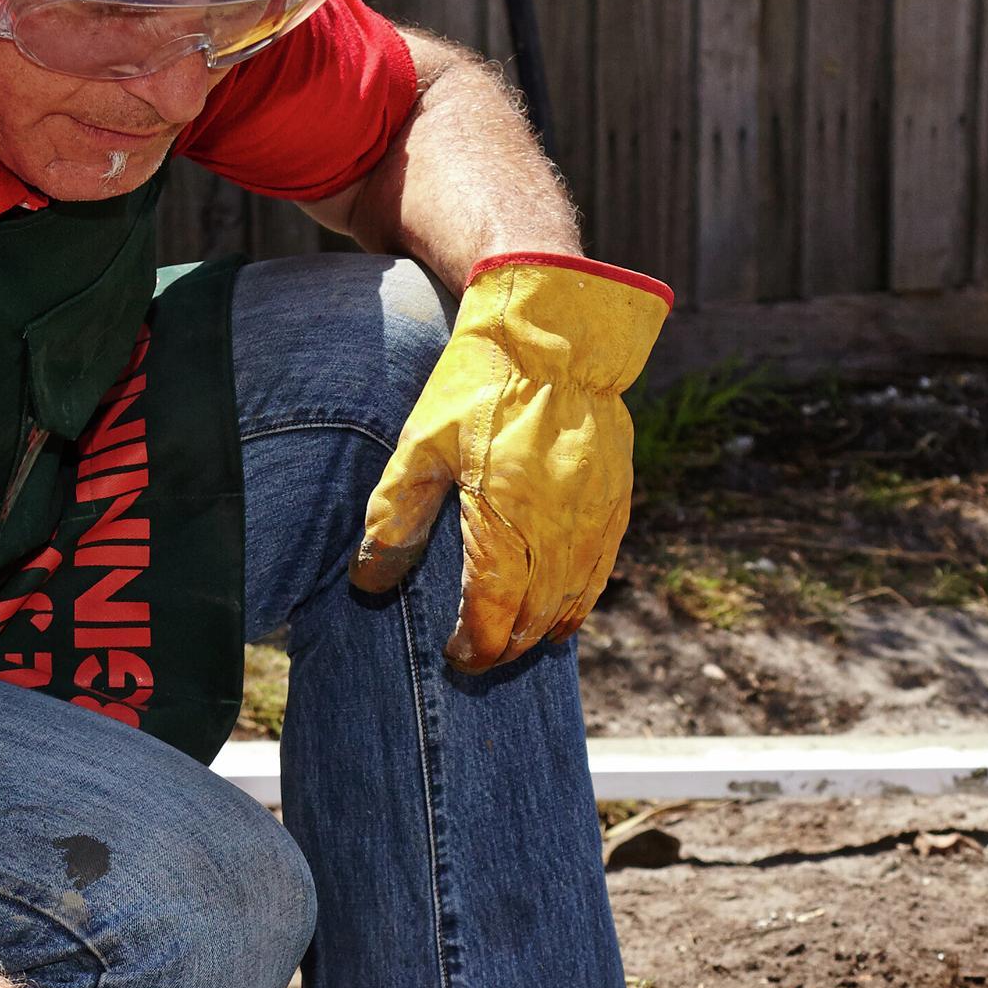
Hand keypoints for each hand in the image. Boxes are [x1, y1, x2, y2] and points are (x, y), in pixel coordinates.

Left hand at [349, 254, 671, 672]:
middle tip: (479, 652)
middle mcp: (561, 531)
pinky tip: (554, 605)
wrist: (556, 332)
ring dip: (543, 631)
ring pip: (574, 604)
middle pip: (537, 621)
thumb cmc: (480, 384)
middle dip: (507, 648)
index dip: (475, 648)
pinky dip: (576, 601)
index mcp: (508, 521)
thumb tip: (370, 581)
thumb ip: (396, 517)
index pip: (495, 617)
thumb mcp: (421, 446)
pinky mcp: (618, 503)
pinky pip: (600, 573)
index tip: (456, 654)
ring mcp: (596, 520)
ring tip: (514, 637)